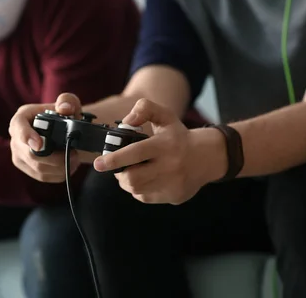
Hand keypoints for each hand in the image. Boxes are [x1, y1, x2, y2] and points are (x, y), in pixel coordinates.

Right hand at [9, 93, 84, 182]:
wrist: (63, 131)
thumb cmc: (63, 115)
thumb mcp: (69, 103)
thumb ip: (68, 100)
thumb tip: (64, 108)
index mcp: (22, 117)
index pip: (18, 126)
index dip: (26, 135)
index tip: (39, 145)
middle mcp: (16, 137)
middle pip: (30, 154)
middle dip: (55, 158)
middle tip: (74, 154)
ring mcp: (18, 154)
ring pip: (37, 168)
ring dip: (60, 167)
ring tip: (74, 159)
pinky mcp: (26, 167)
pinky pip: (41, 176)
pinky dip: (58, 174)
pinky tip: (68, 167)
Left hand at [93, 98, 225, 204]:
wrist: (207, 157)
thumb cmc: (178, 135)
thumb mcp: (165, 115)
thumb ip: (145, 109)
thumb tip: (126, 121)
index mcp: (165, 145)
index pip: (136, 153)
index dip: (114, 159)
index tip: (98, 163)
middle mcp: (170, 166)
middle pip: (133, 178)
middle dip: (119, 173)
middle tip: (118, 167)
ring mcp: (173, 183)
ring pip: (137, 189)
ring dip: (127, 181)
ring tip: (131, 171)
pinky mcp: (174, 196)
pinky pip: (145, 197)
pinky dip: (139, 189)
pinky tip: (145, 179)